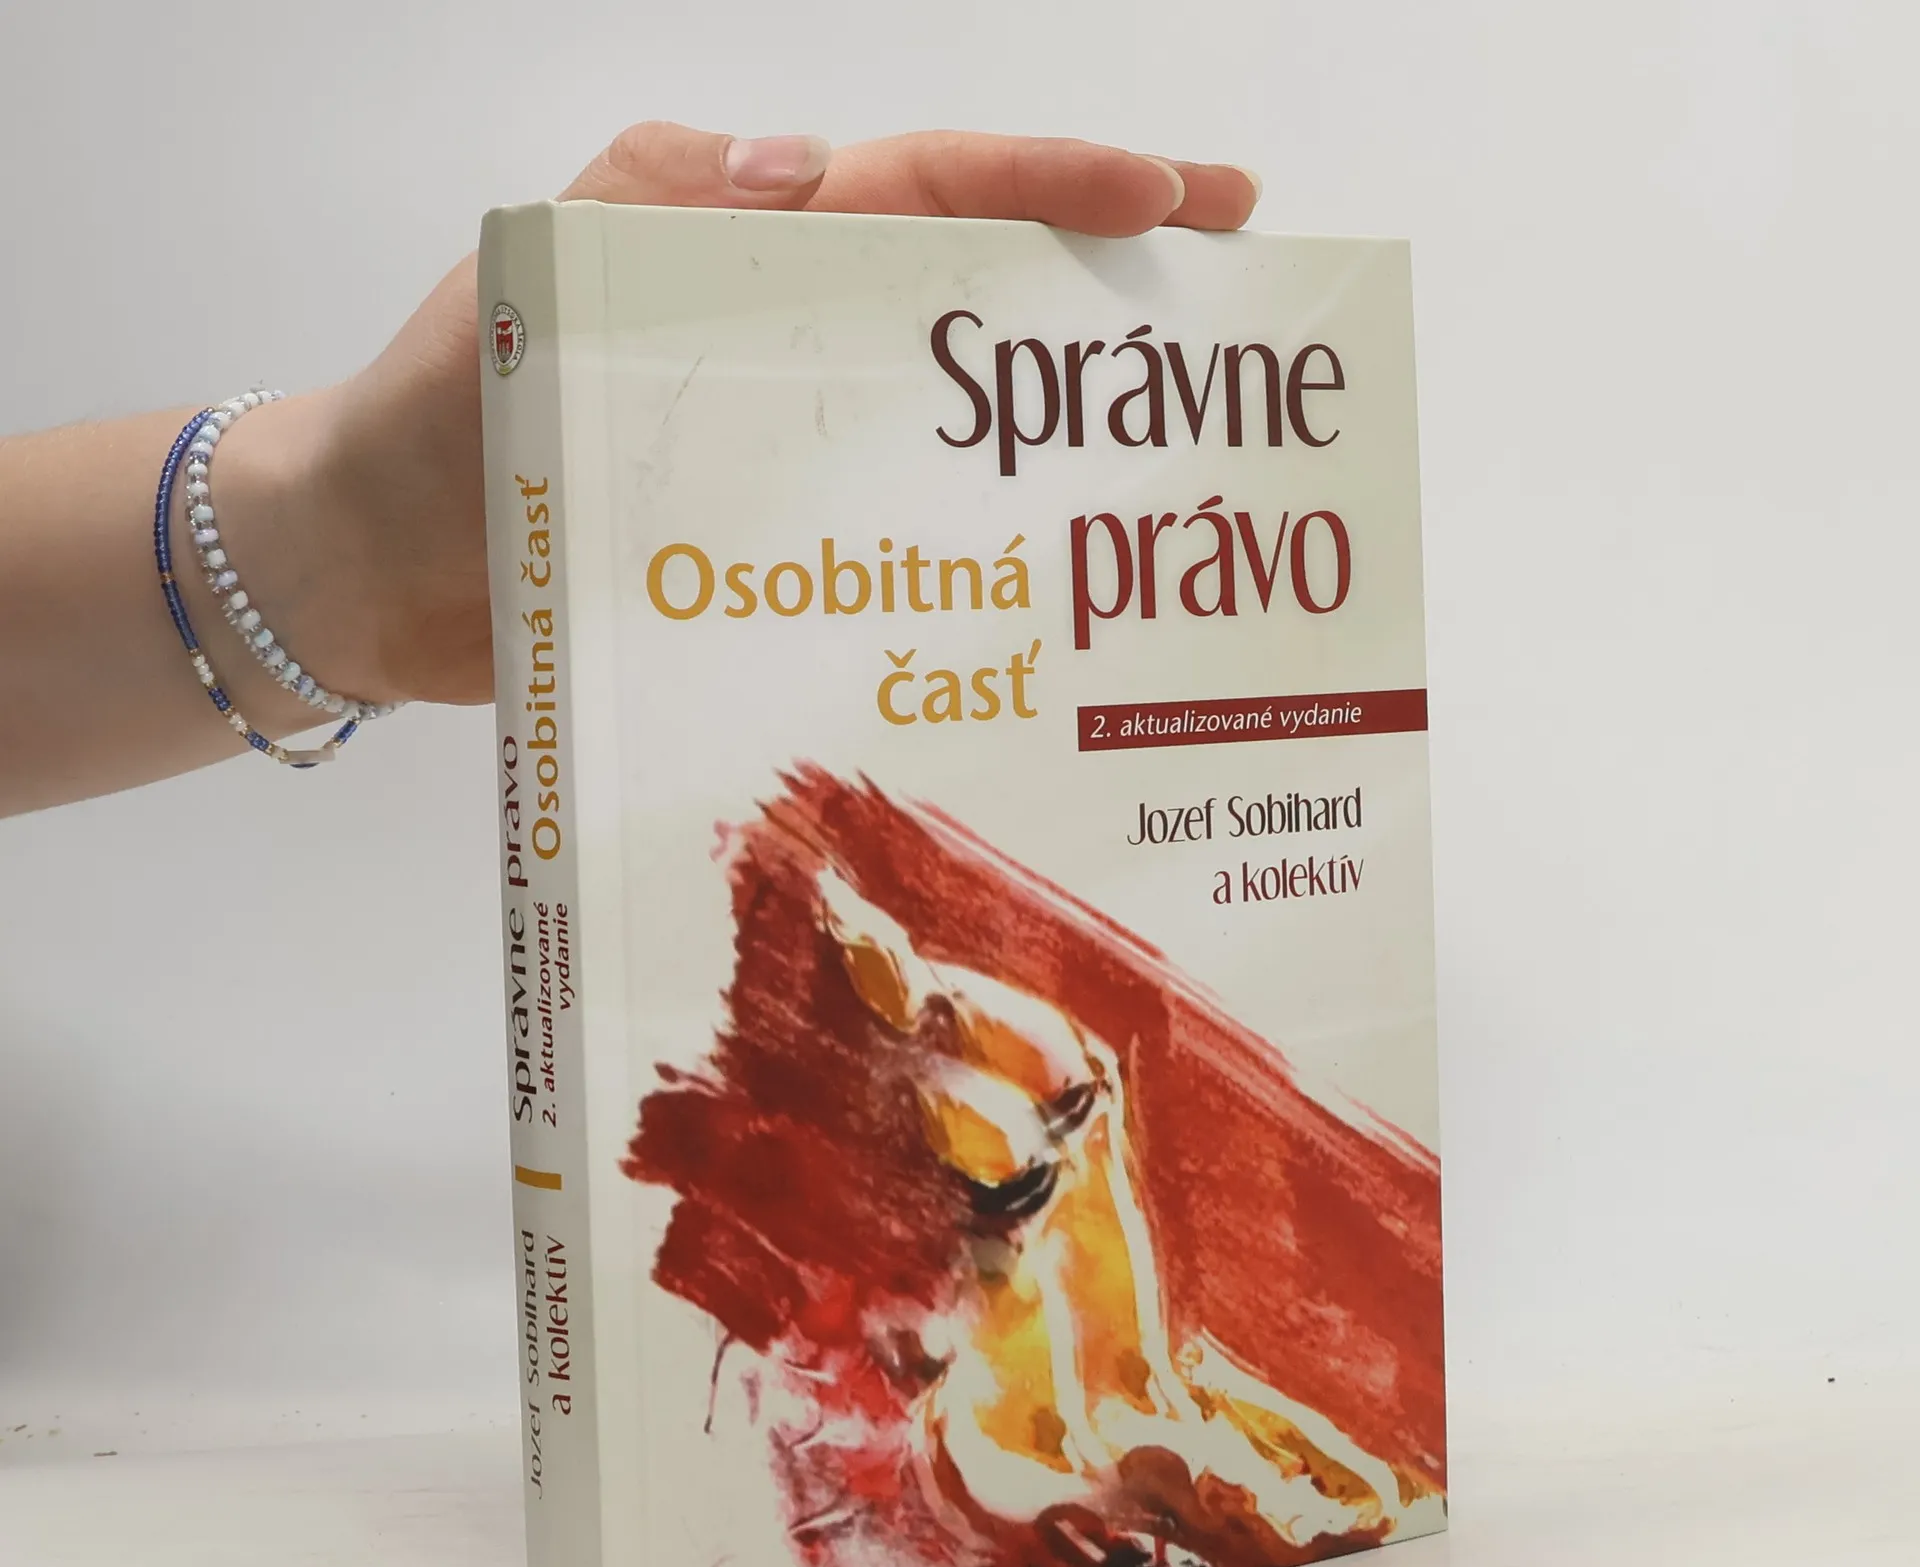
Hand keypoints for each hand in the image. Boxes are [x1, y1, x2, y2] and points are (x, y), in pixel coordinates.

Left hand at [307, 125, 1261, 708]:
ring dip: (1055, 436)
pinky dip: (962, 555)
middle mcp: (787, 351)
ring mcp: (784, 458)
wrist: (367, 573)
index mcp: (747, 253)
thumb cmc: (434, 410)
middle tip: (1223, 310)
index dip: (1055, 185)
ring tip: (1167, 459)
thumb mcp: (526, 269)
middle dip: (1103, 290)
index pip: (925, 191)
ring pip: (946, 429)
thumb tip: (805, 166)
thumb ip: (653, 202)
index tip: (1179, 194)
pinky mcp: (770, 559)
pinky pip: (885, 541)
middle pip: (970, 302)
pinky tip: (1033, 590)